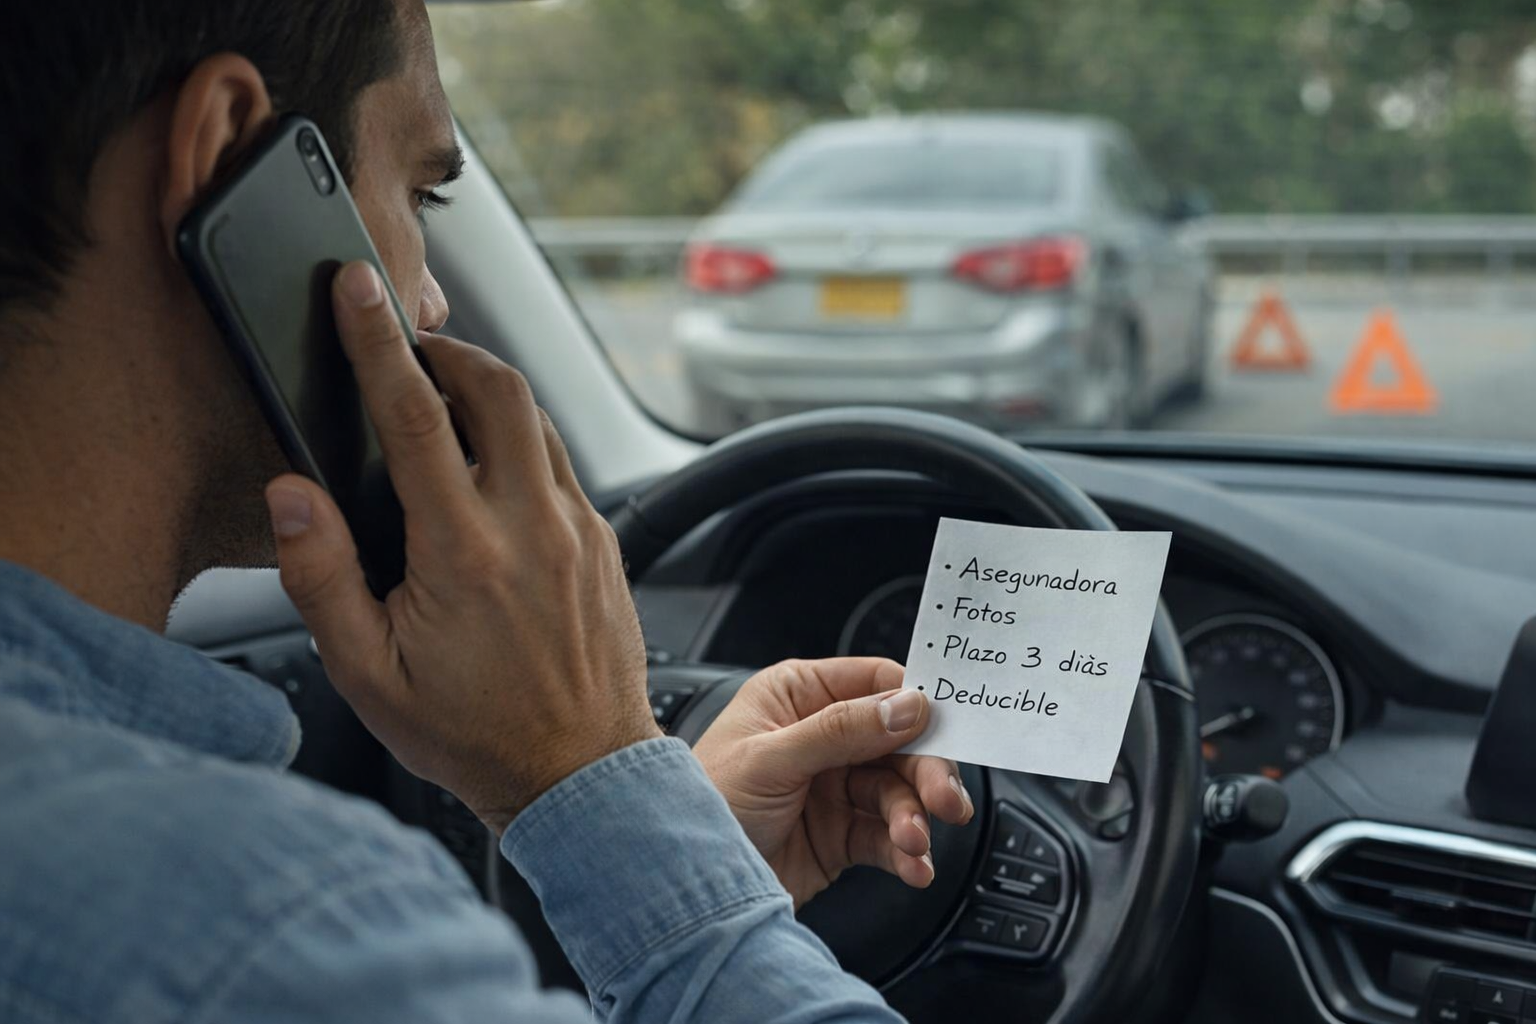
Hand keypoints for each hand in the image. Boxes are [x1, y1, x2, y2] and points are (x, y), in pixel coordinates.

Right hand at [264, 261, 659, 833]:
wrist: (581, 775)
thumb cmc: (472, 734)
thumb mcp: (368, 674)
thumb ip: (321, 578)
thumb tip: (292, 495)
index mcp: (464, 553)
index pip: (415, 416)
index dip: (378, 341)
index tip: (358, 288)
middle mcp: (533, 528)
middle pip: (498, 390)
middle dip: (449, 350)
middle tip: (410, 346)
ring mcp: (580, 532)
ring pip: (539, 421)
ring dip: (491, 392)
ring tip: (446, 397)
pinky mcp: (606, 544)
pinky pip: (564, 465)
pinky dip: (524, 442)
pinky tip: (493, 468)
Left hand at [694, 658, 974, 908]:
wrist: (678, 889)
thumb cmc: (698, 804)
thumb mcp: (769, 759)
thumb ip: (840, 731)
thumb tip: (906, 706)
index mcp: (798, 696)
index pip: (874, 684)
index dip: (916, 704)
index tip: (947, 729)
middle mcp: (820, 737)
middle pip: (898, 742)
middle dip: (924, 772)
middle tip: (943, 800)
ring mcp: (832, 788)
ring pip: (896, 793)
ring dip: (913, 819)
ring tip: (914, 842)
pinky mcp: (839, 836)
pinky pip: (886, 837)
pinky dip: (906, 852)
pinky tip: (913, 866)